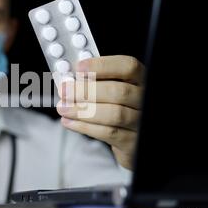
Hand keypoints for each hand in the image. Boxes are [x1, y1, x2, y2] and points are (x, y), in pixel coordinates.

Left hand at [57, 55, 143, 169]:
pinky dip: (84, 126)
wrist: (130, 138)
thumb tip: (69, 79)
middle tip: (64, 91)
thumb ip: (95, 81)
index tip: (78, 68)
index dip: (102, 66)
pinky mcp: (132, 142)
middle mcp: (144, 99)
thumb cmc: (117, 108)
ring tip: (63, 108)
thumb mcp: (112, 90)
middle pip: (118, 92)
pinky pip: (108, 133)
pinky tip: (69, 122)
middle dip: (86, 91)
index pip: (127, 67)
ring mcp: (141, 122)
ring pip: (113, 114)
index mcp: (140, 80)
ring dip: (82, 110)